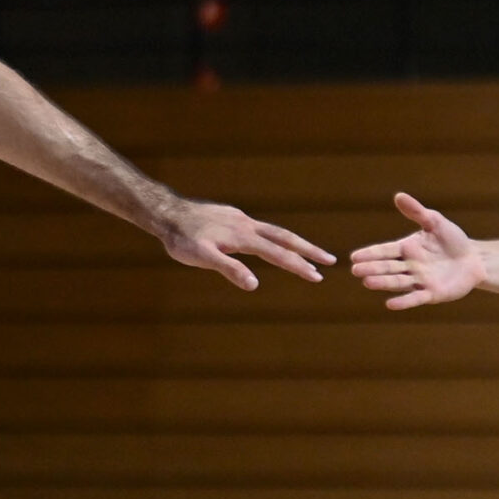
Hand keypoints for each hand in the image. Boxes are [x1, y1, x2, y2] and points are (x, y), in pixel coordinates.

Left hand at [155, 198, 333, 290]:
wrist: (167, 213)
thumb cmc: (182, 239)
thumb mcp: (202, 257)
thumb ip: (228, 269)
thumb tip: (255, 285)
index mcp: (244, 237)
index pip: (278, 253)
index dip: (299, 266)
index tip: (318, 277)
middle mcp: (248, 226)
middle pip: (285, 237)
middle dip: (308, 250)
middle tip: (331, 260)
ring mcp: (241, 220)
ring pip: (275, 232)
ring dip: (294, 244)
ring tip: (309, 254)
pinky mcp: (234, 218)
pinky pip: (261, 230)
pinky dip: (275, 238)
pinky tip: (271, 244)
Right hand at [351, 193, 486, 309]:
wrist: (474, 259)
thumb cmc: (453, 239)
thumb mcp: (435, 222)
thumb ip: (417, 212)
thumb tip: (398, 196)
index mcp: (407, 248)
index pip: (385, 251)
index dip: (370, 253)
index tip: (354, 256)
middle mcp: (410, 266)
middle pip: (387, 267)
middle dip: (372, 268)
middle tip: (355, 270)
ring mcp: (419, 281)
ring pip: (397, 282)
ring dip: (382, 283)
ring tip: (367, 282)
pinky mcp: (432, 294)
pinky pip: (415, 298)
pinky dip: (403, 302)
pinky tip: (389, 304)